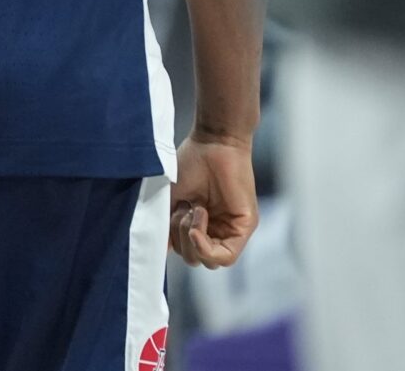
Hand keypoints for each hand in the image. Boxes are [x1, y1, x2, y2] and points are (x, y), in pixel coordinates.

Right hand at [170, 134, 258, 267]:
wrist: (213, 143)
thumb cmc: (190, 163)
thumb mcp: (170, 199)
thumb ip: (165, 225)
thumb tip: (160, 250)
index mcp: (200, 224)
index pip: (185, 251)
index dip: (172, 242)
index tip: (167, 218)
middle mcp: (217, 229)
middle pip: (195, 260)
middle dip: (180, 241)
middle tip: (181, 211)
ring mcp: (231, 230)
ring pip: (209, 262)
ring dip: (192, 239)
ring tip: (192, 210)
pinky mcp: (244, 227)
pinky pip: (226, 257)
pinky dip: (206, 247)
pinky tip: (198, 220)